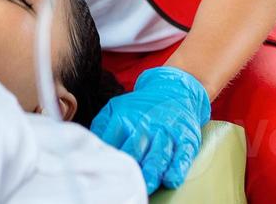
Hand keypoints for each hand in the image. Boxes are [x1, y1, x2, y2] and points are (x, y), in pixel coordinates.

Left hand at [90, 66, 211, 192]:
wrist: (174, 89)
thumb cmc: (141, 106)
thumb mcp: (117, 107)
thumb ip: (101, 125)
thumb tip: (89, 145)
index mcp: (125, 119)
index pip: (114, 144)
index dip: (110, 160)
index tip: (105, 174)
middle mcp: (147, 126)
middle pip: (136, 151)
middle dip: (131, 168)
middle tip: (125, 185)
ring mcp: (167, 133)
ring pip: (159, 155)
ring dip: (152, 172)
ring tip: (146, 186)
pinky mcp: (186, 139)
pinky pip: (182, 155)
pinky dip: (177, 168)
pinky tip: (172, 179)